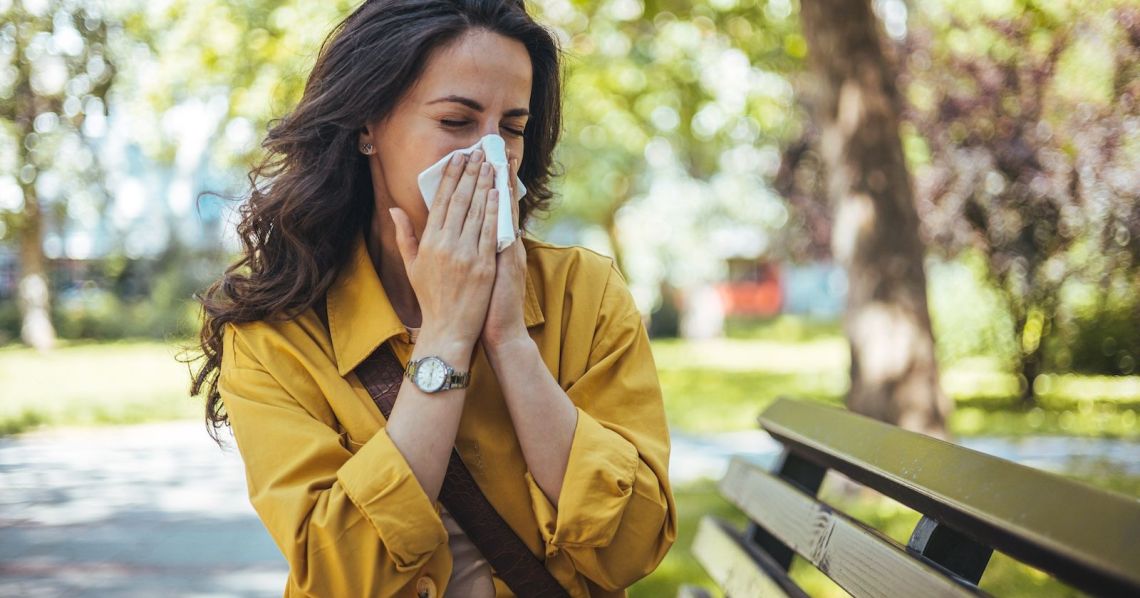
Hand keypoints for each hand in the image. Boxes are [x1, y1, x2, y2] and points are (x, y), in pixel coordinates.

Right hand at [390, 149, 499, 349]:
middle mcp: (446, 245)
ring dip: (484, 186)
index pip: (440, 202)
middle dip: (469, 174)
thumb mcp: (411, 266)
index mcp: (428, 243)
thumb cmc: (430, 299)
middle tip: (477, 153)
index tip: (457, 158)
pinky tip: (499, 193)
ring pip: (477, 212)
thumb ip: (405, 235)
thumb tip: (395, 210)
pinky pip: (491, 233)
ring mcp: (467, 255)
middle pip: (459, 201)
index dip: (450, 177)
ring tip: (490, 165)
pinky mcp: (485, 266)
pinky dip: (495, 211)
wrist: (448, 329)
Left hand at [481, 153, 528, 349]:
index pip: (491, 208)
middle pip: (500, 204)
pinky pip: (507, 232)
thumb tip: (461, 232)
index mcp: (495, 246)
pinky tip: (502, 193)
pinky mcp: (510, 262)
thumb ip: (473, 250)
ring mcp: (509, 252)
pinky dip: (505, 212)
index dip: (488, 185)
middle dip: (496, 177)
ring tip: (500, 160)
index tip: (484, 161)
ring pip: (506, 213)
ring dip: (503, 186)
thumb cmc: (485, 306)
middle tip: (494, 149)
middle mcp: (505, 245)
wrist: (500, 331)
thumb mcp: (480, 274)